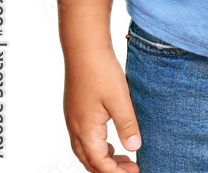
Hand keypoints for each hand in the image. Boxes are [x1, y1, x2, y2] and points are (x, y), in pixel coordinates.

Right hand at [63, 45, 141, 172]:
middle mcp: (76, 127)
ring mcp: (73, 118)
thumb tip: (134, 147)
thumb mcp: (119, 99)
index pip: (100, 163)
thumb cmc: (99, 69)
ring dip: (103, 159)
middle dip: (109, 170)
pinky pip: (84, 137)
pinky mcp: (76, 110)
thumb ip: (127, 126)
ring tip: (123, 159)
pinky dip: (97, 146)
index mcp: (86, 130)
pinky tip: (110, 140)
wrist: (84, 47)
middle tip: (131, 170)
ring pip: (86, 150)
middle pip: (90, 161)